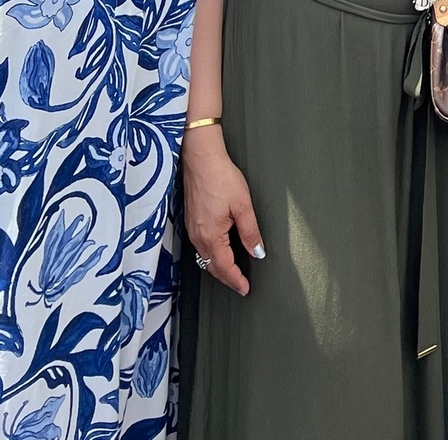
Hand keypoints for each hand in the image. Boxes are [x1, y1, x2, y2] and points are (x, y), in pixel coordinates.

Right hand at [181, 130, 264, 296]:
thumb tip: (257, 252)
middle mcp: (198, 236)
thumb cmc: (220, 176)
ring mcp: (192, 229)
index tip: (245, 288)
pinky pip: (200, 246)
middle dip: (226, 278)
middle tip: (240, 284)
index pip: (224, 267)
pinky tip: (219, 251)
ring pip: (205, 258)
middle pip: (212, 267)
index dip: (236, 280)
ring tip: (232, 271)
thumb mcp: (242, 205)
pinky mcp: (190, 220)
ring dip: (218, 267)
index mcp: (211, 236)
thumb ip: (250, 232)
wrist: (200, 158)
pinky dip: (210, 255)